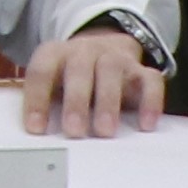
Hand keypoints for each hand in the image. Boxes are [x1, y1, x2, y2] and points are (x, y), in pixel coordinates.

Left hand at [23, 26, 170, 136]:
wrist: (105, 48)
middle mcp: (85, 51)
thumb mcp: (52, 84)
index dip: (37, 99)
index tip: (36, 129)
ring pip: (112, 70)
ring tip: (105, 132)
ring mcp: (115, 58)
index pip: (41, 72)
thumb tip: (39, 138)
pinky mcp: (141, 70)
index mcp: (56, 53)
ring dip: (108, 101)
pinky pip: (150, 80)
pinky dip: (150, 102)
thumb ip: (46, 103)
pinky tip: (146, 125)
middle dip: (76, 101)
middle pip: (79, 70)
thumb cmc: (71, 77)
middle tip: (74, 131)